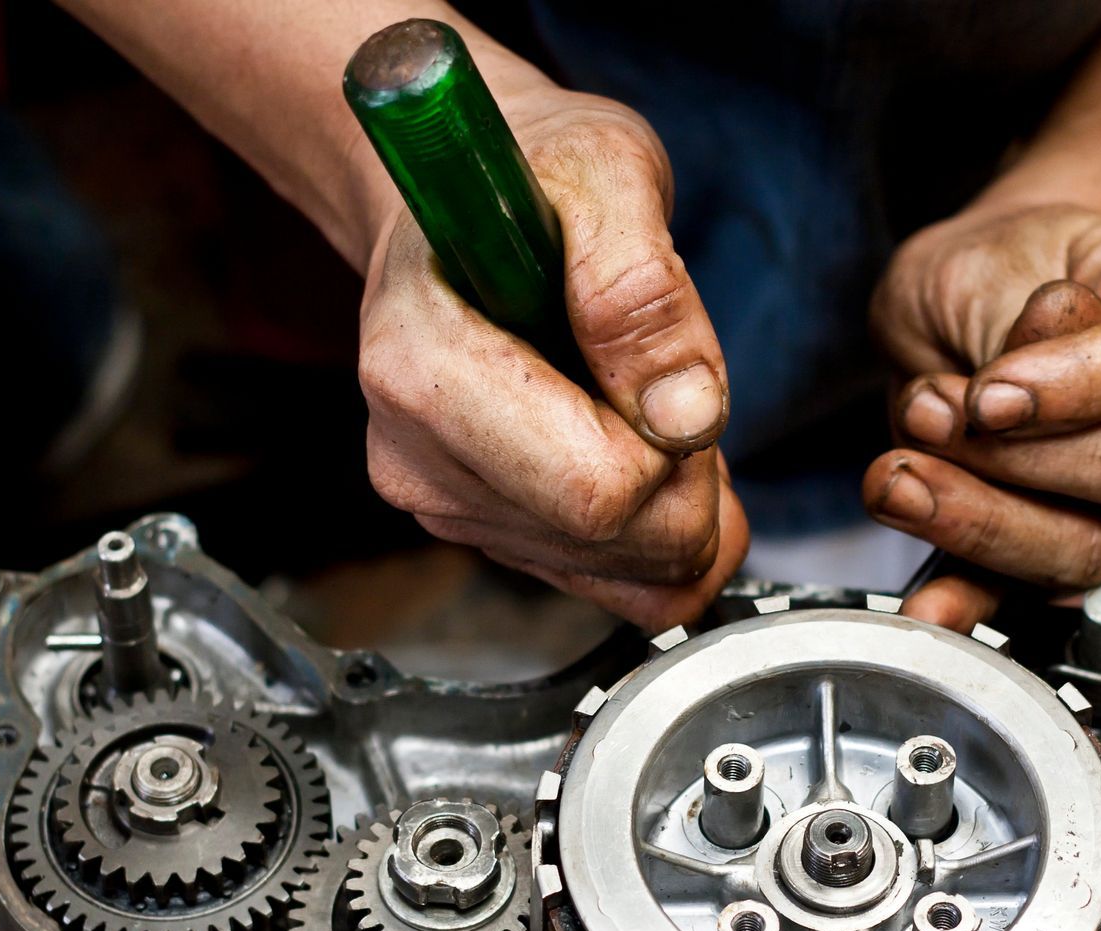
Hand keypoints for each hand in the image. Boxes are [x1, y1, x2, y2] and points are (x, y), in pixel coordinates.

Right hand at [357, 88, 746, 629]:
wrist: (465, 204)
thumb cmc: (530, 178)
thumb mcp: (605, 174)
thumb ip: (643, 287)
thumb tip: (682, 415)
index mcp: (422, 370)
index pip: (594, 490)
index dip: (671, 447)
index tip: (669, 371)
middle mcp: (415, 456)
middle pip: (610, 541)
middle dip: (685, 482)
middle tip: (671, 386)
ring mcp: (443, 503)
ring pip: (621, 575)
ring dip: (675, 505)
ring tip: (644, 404)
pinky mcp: (481, 531)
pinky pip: (612, 586)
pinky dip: (658, 537)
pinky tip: (647, 461)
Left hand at [865, 203, 1100, 630]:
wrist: (986, 300)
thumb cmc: (1001, 268)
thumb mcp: (985, 259)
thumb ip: (1005, 318)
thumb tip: (1008, 395)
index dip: (1077, 386)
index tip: (988, 393)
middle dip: (1016, 459)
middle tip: (924, 417)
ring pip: (1092, 547)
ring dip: (980, 522)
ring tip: (897, 478)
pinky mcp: (1088, 549)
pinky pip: (1037, 592)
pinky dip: (976, 600)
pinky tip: (932, 605)